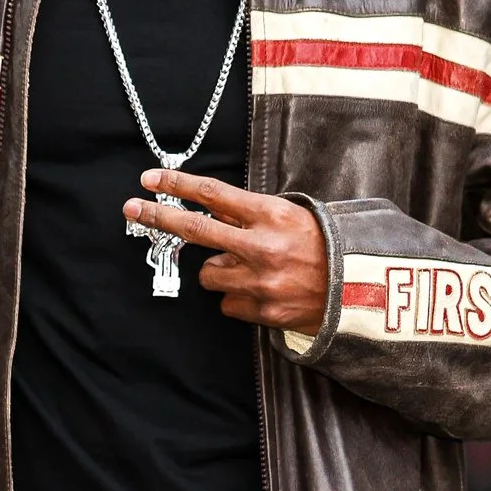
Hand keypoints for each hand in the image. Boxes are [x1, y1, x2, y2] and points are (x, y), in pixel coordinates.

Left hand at [125, 171, 330, 334]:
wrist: (359, 291)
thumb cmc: (324, 247)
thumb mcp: (291, 216)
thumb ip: (248, 214)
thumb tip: (208, 209)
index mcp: (271, 215)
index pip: (213, 195)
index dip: (177, 186)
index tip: (151, 179)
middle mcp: (261, 247)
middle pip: (195, 230)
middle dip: (159, 217)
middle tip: (132, 209)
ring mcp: (259, 281)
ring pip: (210, 274)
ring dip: (221, 270)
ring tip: (253, 269)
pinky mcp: (260, 311)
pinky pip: (227, 303)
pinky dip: (239, 298)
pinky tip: (262, 291)